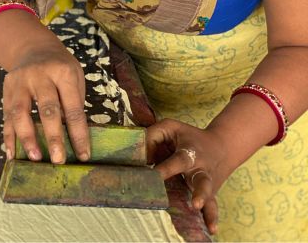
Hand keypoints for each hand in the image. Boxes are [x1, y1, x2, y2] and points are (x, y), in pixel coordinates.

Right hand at [1, 36, 89, 164]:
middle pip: (47, 110)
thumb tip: (73, 139)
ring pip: (21, 112)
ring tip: (34, 157)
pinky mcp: (6, 90)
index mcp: (63, 73)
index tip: (83, 155)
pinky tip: (12, 152)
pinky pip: (6, 115)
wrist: (34, 48)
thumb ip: (73, 103)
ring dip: (27, 138)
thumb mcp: (75, 77)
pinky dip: (8, 135)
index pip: (73, 108)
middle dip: (53, 137)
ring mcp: (19, 82)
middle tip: (58, 160)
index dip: (78, 133)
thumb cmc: (60, 68)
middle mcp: (39, 76)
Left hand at [147, 119, 228, 235]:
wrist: (222, 146)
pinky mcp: (210, 193)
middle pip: (202, 181)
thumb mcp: (171, 127)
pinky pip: (213, 206)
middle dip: (199, 192)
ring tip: (200, 213)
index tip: (153, 177)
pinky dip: (212, 218)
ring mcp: (208, 183)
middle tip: (194, 203)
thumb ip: (152, 135)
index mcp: (190, 153)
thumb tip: (136, 152)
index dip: (165, 169)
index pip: (177, 162)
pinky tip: (212, 230)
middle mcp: (200, 169)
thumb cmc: (188, 137)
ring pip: (209, 195)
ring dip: (204, 204)